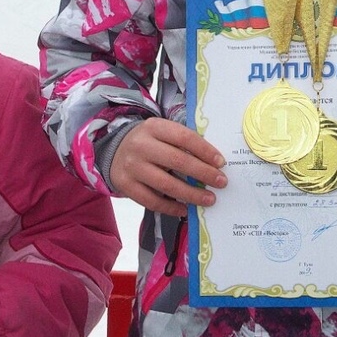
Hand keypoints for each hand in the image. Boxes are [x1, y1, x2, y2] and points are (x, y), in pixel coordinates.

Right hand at [110, 117, 227, 215]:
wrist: (114, 150)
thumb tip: (213, 162)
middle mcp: (141, 145)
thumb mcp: (162, 132)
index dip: (205, 150)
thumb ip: (182, 142)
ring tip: (209, 199)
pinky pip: (152, 201)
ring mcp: (131, 166)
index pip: (184, 137)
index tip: (221, 162)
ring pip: (166, 184)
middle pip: (177, 161)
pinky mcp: (125, 185)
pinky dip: (171, 208)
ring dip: (191, 194)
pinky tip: (185, 209)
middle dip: (203, 173)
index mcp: (154, 127)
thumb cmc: (149, 141)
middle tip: (221, 182)